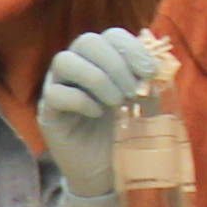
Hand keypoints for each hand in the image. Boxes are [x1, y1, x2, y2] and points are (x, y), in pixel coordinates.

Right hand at [35, 26, 174, 206]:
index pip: (110, 35)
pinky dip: (81, 101)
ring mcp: (58, 87)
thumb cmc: (126, 133)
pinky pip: (56, 94)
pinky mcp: (49, 112)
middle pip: (86, 41)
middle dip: (115, 63)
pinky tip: (98, 114)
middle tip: (132, 91)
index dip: (130, 48)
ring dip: (97, 78)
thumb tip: (158, 62)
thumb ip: (149, 82)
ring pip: (65, 61)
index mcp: (102, 60)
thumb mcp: (145, 105)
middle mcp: (77, 67)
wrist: (107, 171)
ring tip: (116, 103)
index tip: (149, 72)